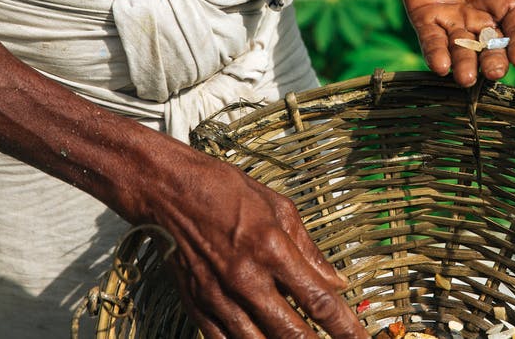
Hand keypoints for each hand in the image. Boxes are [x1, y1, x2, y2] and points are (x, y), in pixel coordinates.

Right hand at [148, 150, 367, 338]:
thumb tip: (336, 281)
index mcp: (273, 248)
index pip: (318, 300)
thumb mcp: (279, 207)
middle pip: (291, 333)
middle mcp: (247, 278)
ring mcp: (220, 296)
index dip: (345, 327)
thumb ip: (309, 250)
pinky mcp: (198, 306)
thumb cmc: (225, 191)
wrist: (169, 190)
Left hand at [390, 0, 514, 86]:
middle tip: (494, 72)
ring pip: (463, 49)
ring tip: (466, 79)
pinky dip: (435, 53)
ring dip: (465, 65)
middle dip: (493, 60)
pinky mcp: (426, 17)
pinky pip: (431, 40)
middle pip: (492, 46)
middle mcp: (484, 16)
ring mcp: (454, 19)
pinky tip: (439, 66)